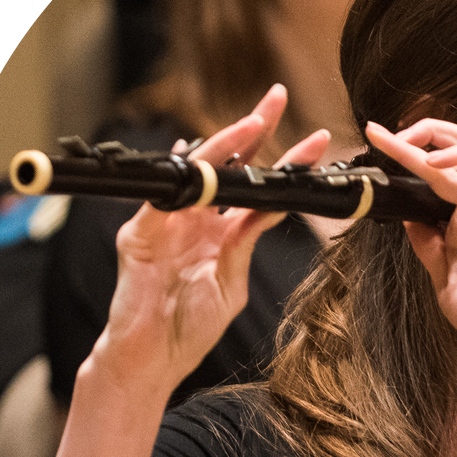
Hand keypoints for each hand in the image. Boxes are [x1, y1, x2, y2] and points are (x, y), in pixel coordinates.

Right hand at [92, 85, 329, 394]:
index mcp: (219, 230)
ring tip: (257, 122)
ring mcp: (167, 222)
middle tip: (279, 96)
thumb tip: (273, 209)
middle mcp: (194, 218)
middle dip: (255, 128)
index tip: (316, 141)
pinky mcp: (140, 234)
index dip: (285, 163)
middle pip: (229, 163)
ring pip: (200, 173)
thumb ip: (248, 241)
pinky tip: (206, 158)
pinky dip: (187, 180)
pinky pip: (165, 199)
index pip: (257, 186)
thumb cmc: (189, 327)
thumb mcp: (233, 280)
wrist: (152, 360)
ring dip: (228, 146)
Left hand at [365, 119, 456, 368]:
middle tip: (382, 134)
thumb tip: (406, 219)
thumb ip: (428, 249)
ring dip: (437, 135)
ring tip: (403, 138)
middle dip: (417, 135)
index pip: (433, 179)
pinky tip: (432, 163)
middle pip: (451, 153)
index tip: (375, 148)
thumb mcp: (444, 283)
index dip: (405, 161)